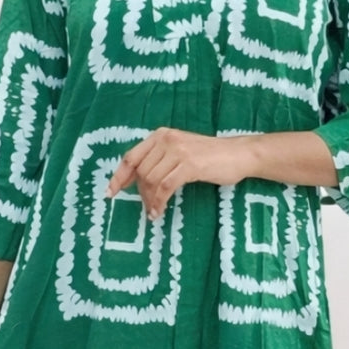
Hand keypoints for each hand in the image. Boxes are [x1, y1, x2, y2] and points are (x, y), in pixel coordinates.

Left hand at [104, 126, 254, 218]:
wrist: (238, 154)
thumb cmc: (210, 157)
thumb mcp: (179, 152)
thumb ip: (159, 160)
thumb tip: (136, 181)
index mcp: (160, 135)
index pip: (131, 157)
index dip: (118, 176)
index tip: (110, 193)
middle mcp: (166, 139)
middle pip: (141, 172)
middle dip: (141, 194)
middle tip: (148, 208)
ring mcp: (178, 151)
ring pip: (151, 180)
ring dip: (150, 201)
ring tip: (154, 212)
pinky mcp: (189, 165)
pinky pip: (165, 187)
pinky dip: (159, 202)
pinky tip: (160, 212)